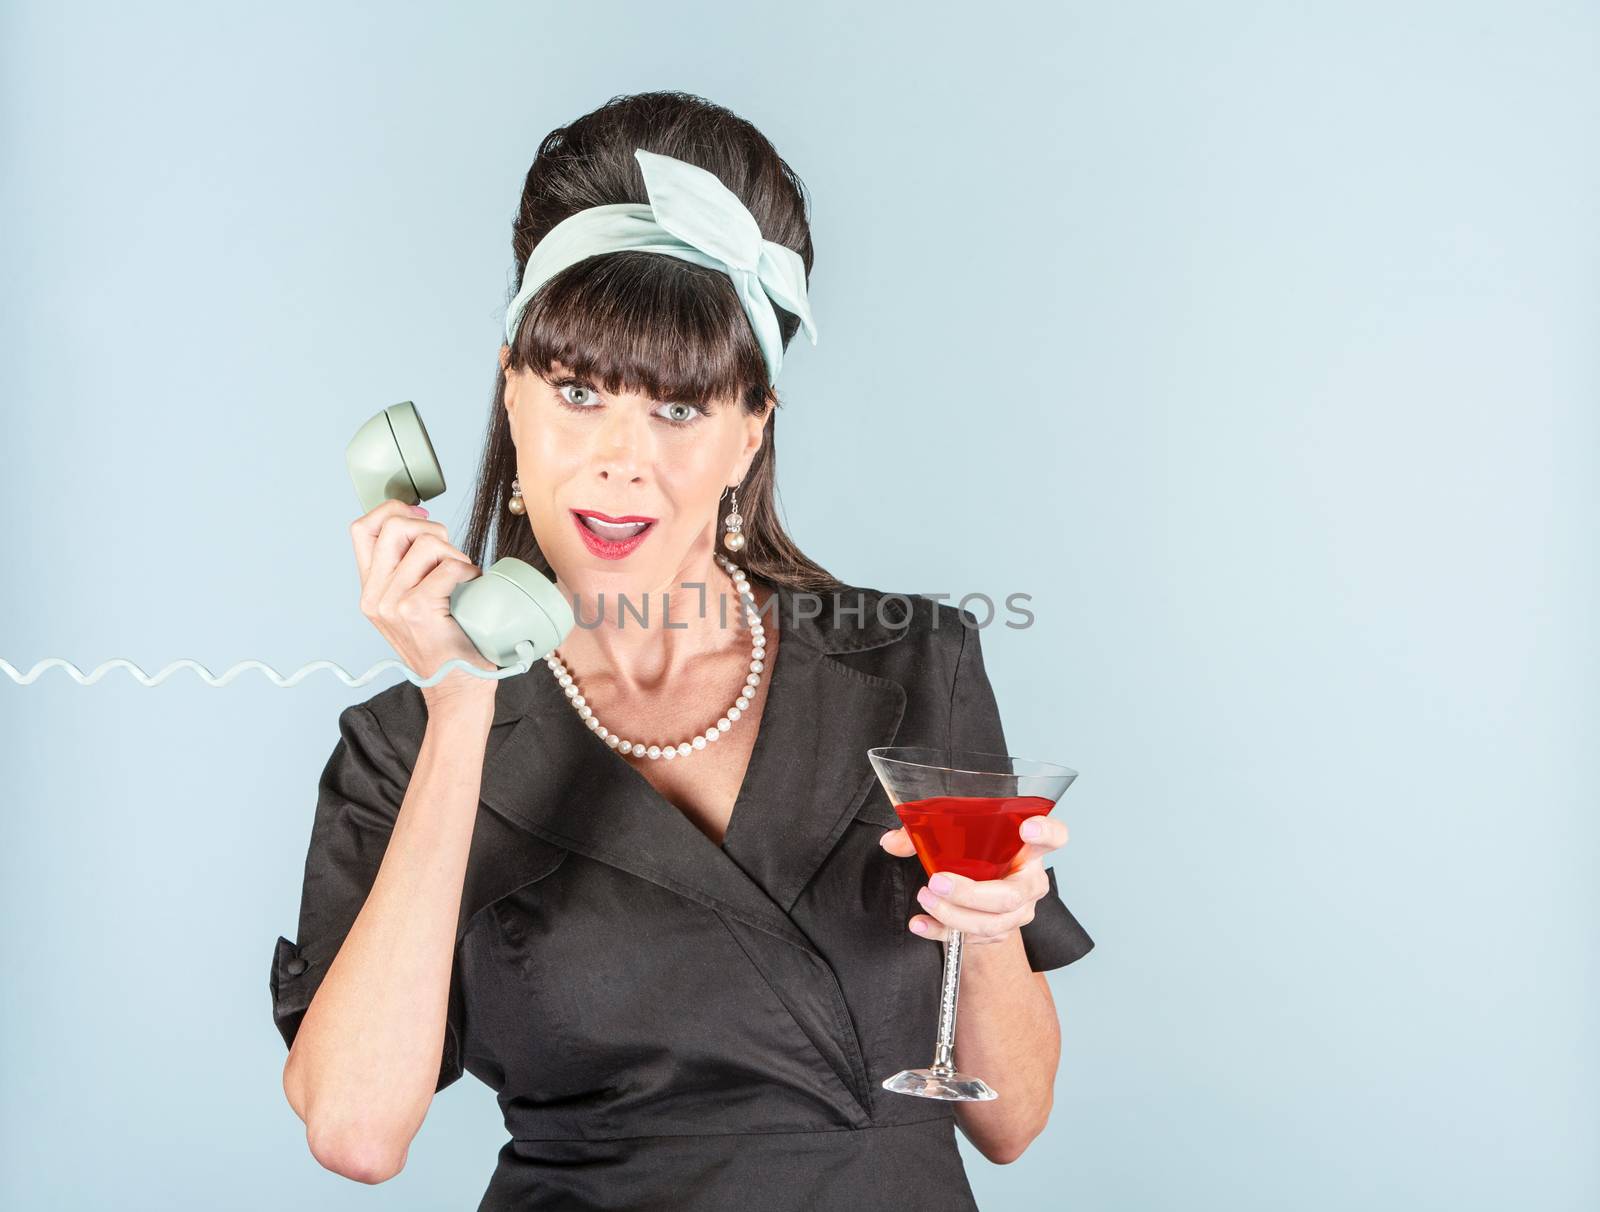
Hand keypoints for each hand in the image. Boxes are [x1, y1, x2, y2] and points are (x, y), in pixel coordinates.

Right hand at [350, 498, 499, 713]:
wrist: (457, 690)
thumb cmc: (447, 645)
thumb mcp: (414, 603)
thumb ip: (408, 567)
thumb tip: (422, 519)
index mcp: (370, 590)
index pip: (362, 528)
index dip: (392, 510)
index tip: (421, 516)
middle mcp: (373, 596)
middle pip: (393, 525)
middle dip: (430, 528)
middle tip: (449, 554)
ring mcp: (392, 604)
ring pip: (425, 542)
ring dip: (455, 553)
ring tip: (463, 578)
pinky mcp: (416, 610)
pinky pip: (449, 566)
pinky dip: (469, 571)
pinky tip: (473, 589)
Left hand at [878, 814, 1069, 945]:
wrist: (977, 898)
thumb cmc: (971, 858)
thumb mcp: (950, 838)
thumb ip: (923, 834)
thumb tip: (891, 842)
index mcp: (1028, 847)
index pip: (1055, 836)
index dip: (1048, 832)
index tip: (1027, 828)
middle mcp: (1030, 881)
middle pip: (1012, 894)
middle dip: (971, 893)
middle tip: (937, 882)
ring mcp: (1018, 911)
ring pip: (992, 921)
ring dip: (954, 914)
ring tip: (925, 900)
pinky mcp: (1000, 932)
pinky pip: (973, 938)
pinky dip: (941, 932)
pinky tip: (920, 924)